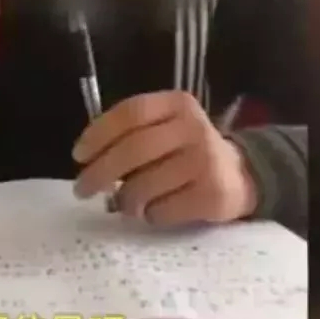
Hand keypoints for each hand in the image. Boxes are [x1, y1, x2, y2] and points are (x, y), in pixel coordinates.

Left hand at [72, 91, 257, 224]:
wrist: (240, 174)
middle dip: (100, 172)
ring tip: (123, 203)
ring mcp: (205, 161)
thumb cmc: (186, 149)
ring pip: (145, 184)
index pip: (130, 113)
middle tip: (81, 189)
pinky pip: (162, 210)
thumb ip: (132, 133)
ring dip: (124, 199)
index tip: (78, 155)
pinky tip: (152, 210)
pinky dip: (148, 214)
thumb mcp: (166, 126)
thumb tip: (89, 160)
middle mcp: (194, 128)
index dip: (99, 134)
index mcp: (177, 104)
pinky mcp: (212, 195)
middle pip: (134, 149)